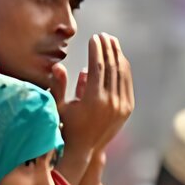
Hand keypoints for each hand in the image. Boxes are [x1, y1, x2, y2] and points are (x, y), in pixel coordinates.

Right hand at [48, 33, 133, 160]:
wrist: (85, 149)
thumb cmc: (66, 126)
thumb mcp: (59, 107)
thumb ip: (58, 86)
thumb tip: (58, 65)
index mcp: (93, 101)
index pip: (98, 67)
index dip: (96, 50)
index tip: (93, 37)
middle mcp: (110, 103)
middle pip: (111, 67)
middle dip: (108, 49)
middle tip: (104, 35)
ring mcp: (121, 106)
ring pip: (121, 74)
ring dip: (117, 56)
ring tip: (112, 42)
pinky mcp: (126, 108)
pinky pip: (126, 83)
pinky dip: (123, 69)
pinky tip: (118, 58)